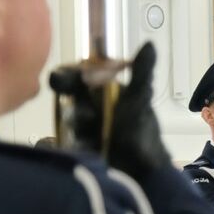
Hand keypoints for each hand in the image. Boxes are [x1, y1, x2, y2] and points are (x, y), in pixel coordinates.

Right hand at [49, 42, 170, 178]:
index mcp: (102, 90)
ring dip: (79, 123)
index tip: (63, 77)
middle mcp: (89, 105)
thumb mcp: (140, 99)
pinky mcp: (78, 148)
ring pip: (69, 119)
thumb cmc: (141, 131)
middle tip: (87, 113)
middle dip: (76, 104)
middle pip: (69, 96)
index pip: (77, 74)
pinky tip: (91, 147)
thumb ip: (141, 72)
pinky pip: (66, 141)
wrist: (144, 170)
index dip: (68, 75)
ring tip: (96, 131)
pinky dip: (76, 143)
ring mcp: (82, 127)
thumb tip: (150, 43)